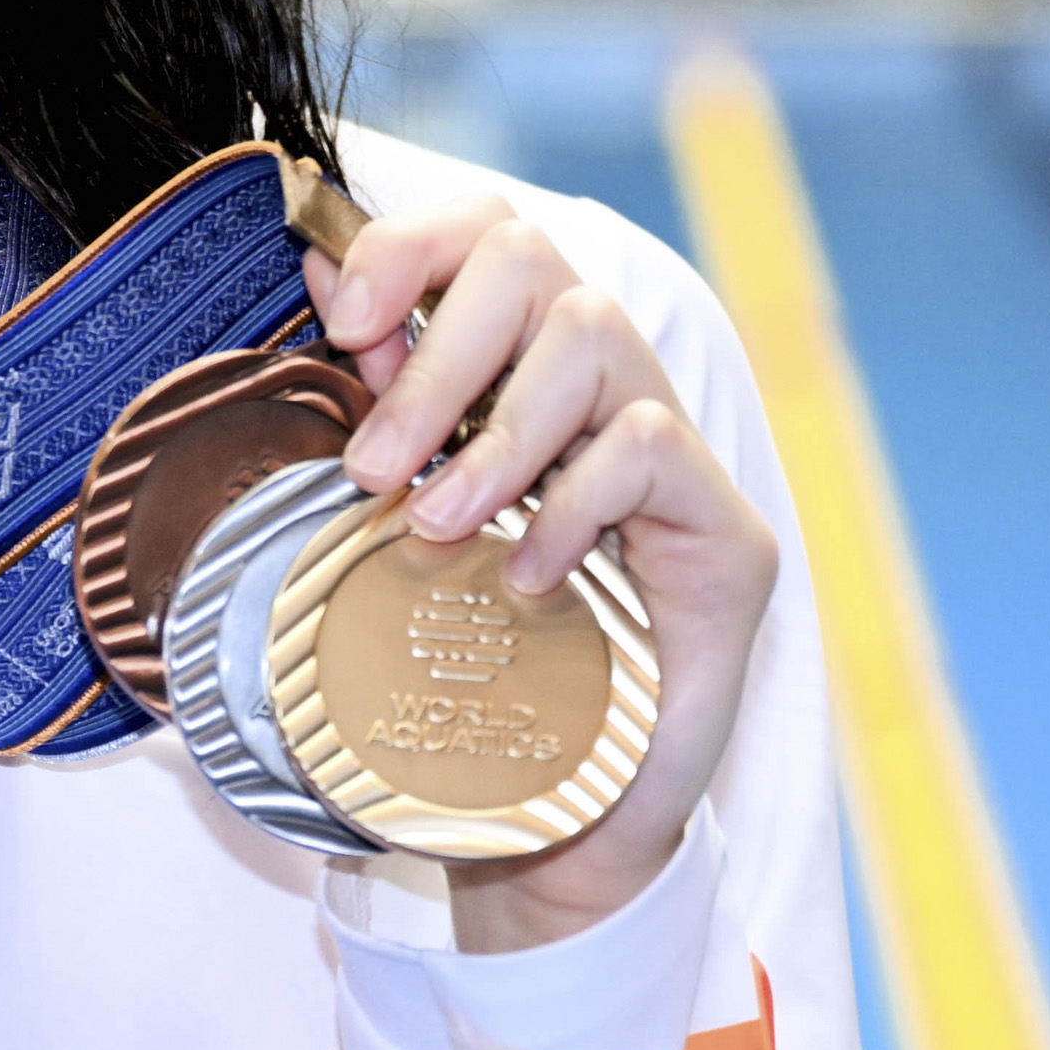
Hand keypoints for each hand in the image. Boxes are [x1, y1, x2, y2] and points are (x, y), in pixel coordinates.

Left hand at [306, 184, 779, 951]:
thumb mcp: (398, 529)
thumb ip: (378, 410)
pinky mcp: (728, 526)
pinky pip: (647, 446)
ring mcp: (675, 451)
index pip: (486, 230)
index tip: (345, 324)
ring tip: (439, 527)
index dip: (412, 246)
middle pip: (535, 258)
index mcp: (521, 369)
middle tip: (375, 468)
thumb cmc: (472, 666)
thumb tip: (321, 282)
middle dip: (438, 355)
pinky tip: (526, 578)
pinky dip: (569, 503)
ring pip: (594, 334)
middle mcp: (605, 387)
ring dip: (494, 431)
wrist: (560, 819)